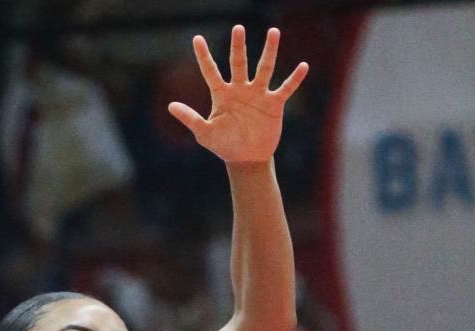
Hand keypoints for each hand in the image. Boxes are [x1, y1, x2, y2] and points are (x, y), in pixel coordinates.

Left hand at [168, 25, 307, 164]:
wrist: (246, 158)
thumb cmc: (223, 145)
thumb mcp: (205, 133)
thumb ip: (190, 118)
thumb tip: (170, 106)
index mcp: (222, 94)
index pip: (211, 71)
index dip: (204, 56)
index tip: (197, 39)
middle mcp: (240, 90)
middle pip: (239, 63)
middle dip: (238, 46)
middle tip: (238, 28)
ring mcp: (258, 95)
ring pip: (264, 68)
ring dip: (269, 51)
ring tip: (273, 32)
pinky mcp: (274, 104)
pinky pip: (285, 88)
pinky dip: (294, 79)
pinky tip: (303, 66)